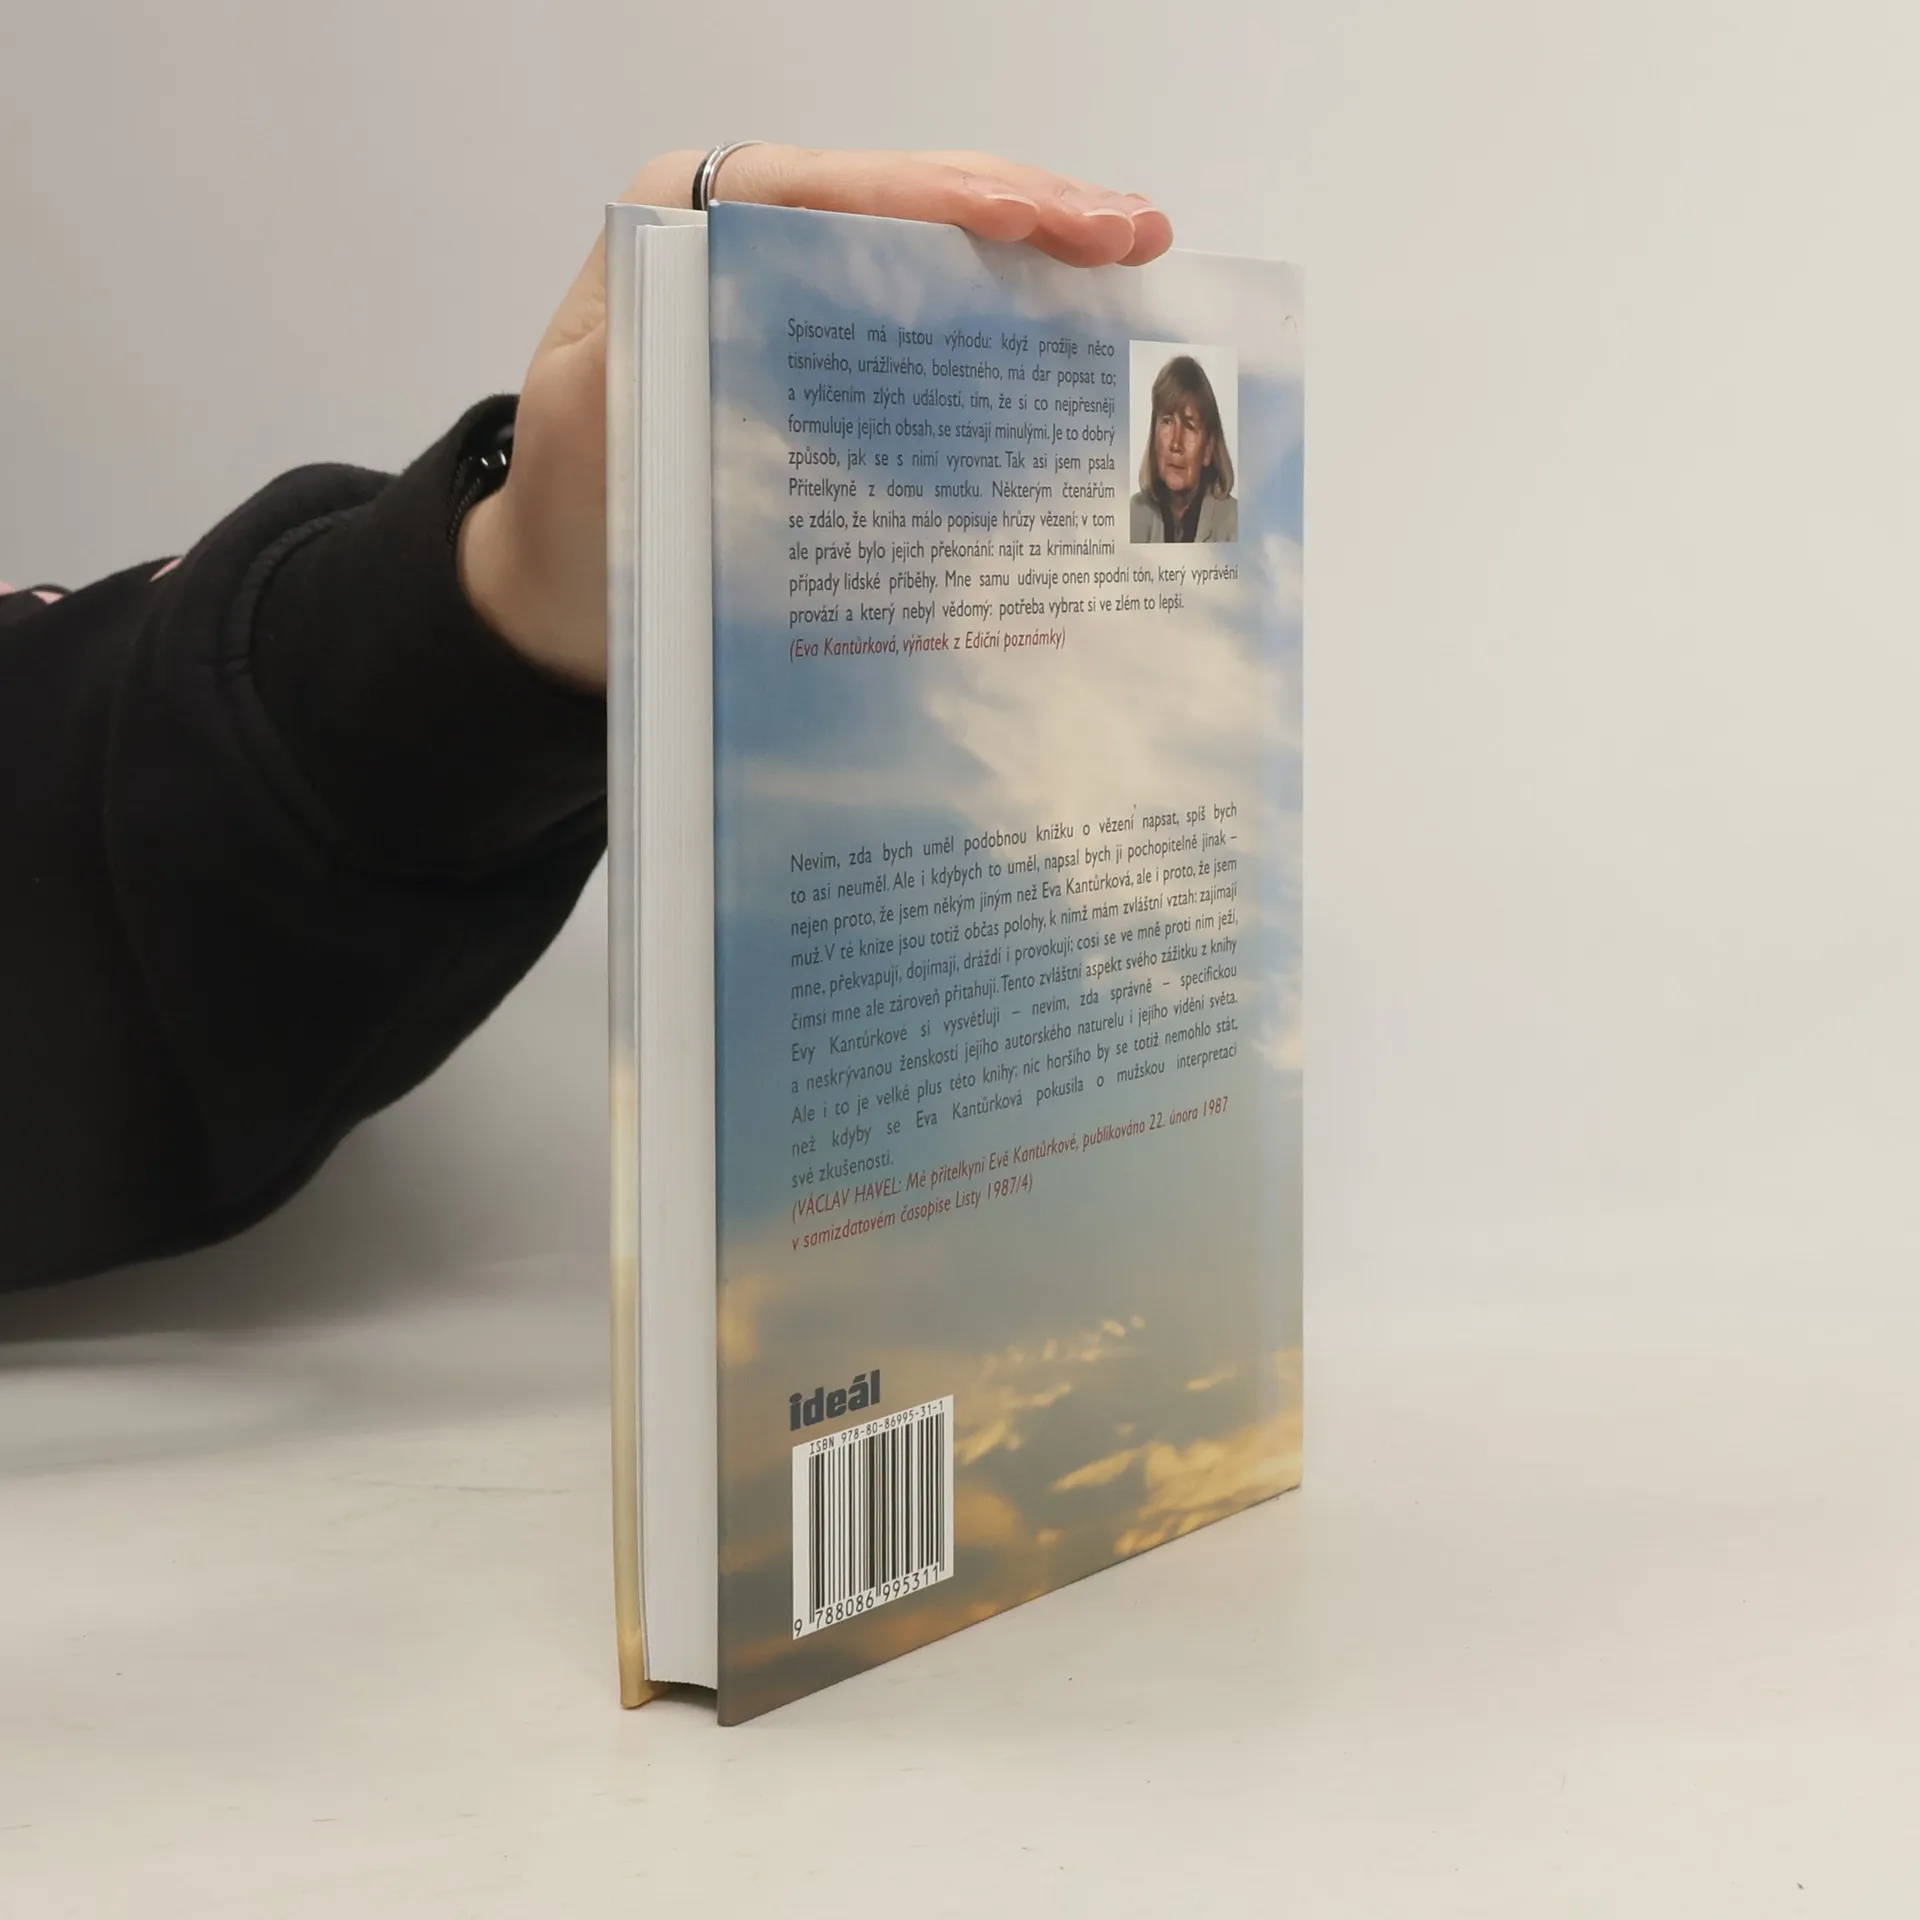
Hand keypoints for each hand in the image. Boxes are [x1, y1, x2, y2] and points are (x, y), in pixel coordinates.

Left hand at [458, 147, 1174, 689]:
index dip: (940, 197)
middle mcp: (748, 238)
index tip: (1033, 223)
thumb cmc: (577, 521)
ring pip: (930, 245)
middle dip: (1022, 207)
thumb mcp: (591, 434)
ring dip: (1037, 247)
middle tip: (1132, 232)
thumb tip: (746, 299)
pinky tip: (1081, 311)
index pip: (828, 188)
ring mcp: (799, 291)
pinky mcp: (831, 354)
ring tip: (1136, 250)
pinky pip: (928, 312)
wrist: (572, 598)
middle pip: (900, 199)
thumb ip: (652, 352)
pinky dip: (1008, 308)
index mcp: (684, 227)